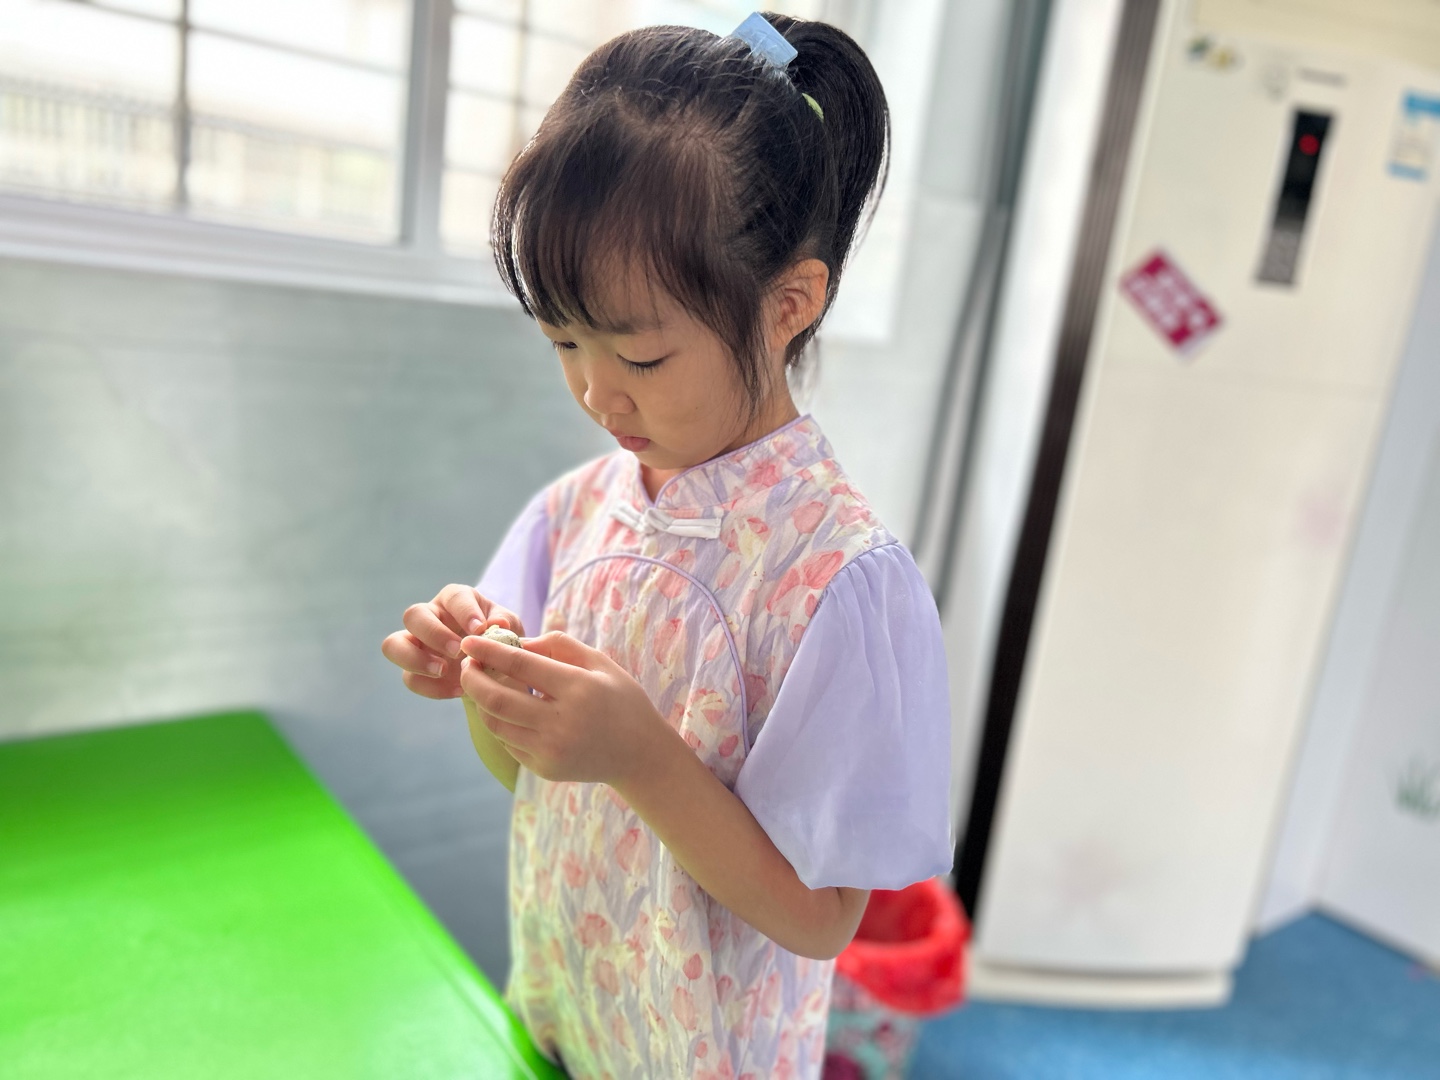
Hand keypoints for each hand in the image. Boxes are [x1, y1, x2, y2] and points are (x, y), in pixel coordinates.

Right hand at [381, 584, 523, 699]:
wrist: (499, 670)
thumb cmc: (502, 640)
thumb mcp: (512, 630)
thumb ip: (506, 624)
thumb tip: (499, 624)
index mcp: (457, 600)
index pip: (454, 597)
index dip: (464, 611)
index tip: (480, 629)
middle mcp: (431, 616)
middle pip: (413, 615)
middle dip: (434, 634)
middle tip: (458, 651)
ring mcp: (418, 643)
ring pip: (393, 645)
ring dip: (415, 659)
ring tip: (443, 671)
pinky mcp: (415, 670)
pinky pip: (410, 678)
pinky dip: (431, 687)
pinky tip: (459, 691)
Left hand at [458, 631, 673, 785]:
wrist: (640, 755)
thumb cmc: (621, 700)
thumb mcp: (600, 663)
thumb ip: (559, 645)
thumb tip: (516, 643)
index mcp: (578, 689)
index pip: (520, 665)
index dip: (489, 651)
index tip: (468, 642)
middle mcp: (561, 722)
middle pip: (497, 699)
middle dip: (472, 679)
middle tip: (466, 665)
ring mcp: (551, 750)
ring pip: (496, 724)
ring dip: (482, 702)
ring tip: (482, 685)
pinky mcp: (544, 768)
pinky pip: (508, 742)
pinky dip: (501, 723)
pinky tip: (506, 710)